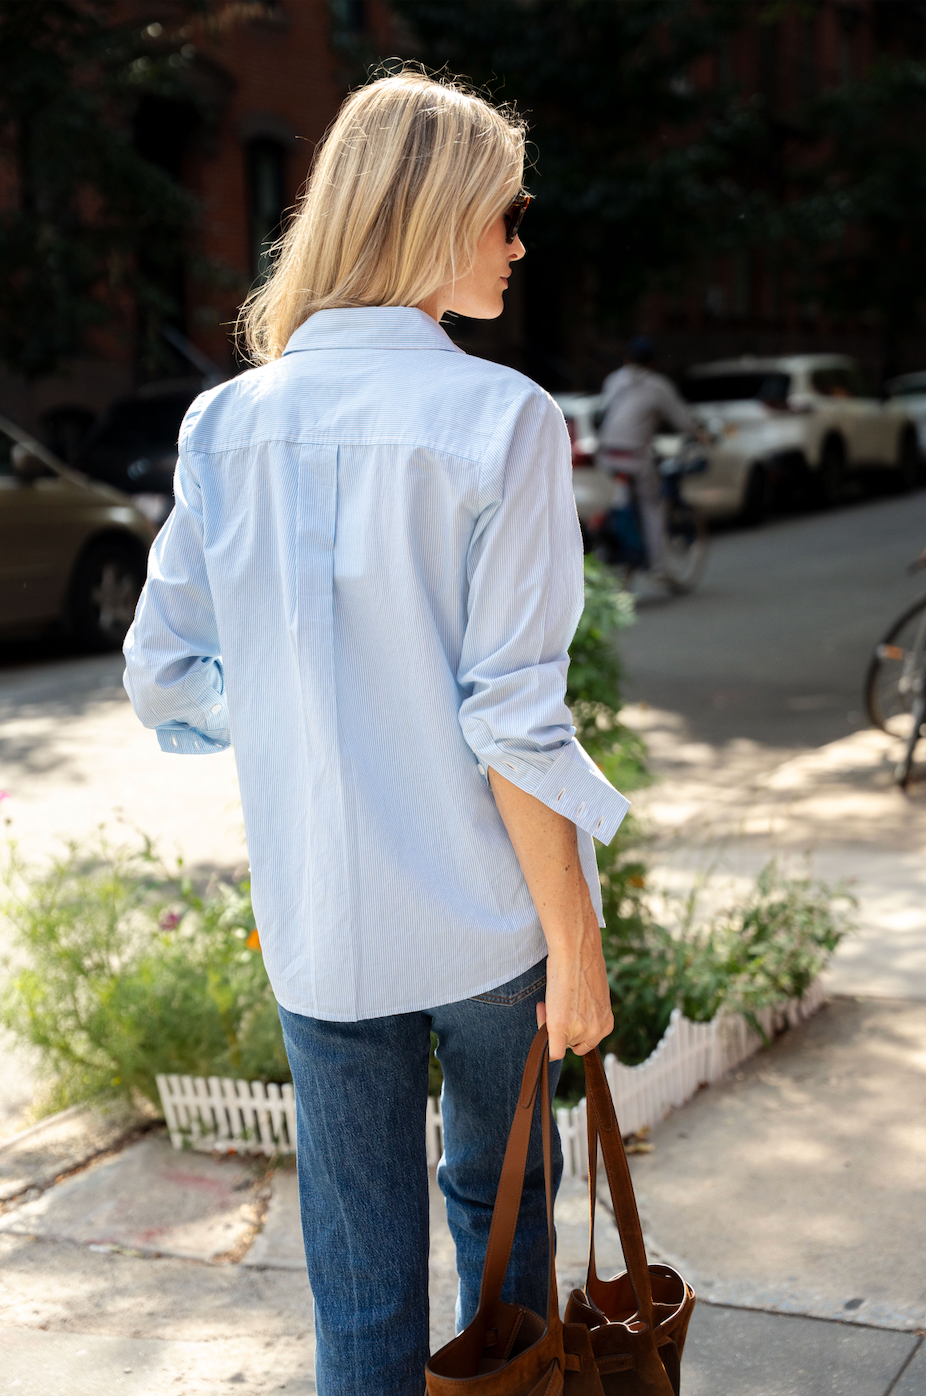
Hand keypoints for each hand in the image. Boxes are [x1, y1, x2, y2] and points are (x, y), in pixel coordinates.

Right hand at [537, 916, 613, 1060]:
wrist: (577, 950)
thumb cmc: (584, 964)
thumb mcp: (594, 994)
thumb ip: (588, 1011)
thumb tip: (574, 1015)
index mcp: (607, 1024)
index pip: (586, 1041)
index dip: (573, 1028)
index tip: (564, 1009)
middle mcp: (597, 1031)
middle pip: (572, 1043)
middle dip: (561, 1028)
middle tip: (551, 1004)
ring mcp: (580, 1030)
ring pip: (560, 1043)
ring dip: (551, 1024)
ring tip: (548, 1000)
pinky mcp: (561, 1027)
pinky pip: (554, 1053)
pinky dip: (547, 1047)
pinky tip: (544, 1018)